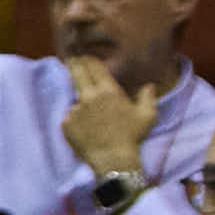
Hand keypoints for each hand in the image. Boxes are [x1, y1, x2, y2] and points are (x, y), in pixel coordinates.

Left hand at [61, 56, 151, 183]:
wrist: (113, 159)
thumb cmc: (132, 136)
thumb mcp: (148, 115)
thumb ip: (148, 97)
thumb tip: (148, 85)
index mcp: (108, 91)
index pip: (95, 68)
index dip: (89, 59)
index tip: (83, 54)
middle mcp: (89, 97)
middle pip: (78, 74)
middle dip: (74, 64)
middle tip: (71, 58)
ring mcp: (75, 110)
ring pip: (77, 100)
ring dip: (82, 103)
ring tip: (94, 116)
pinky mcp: (66, 124)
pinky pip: (71, 118)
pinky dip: (77, 120)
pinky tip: (88, 130)